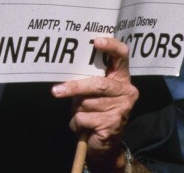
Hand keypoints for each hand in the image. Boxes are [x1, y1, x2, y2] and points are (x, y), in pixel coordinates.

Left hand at [51, 37, 136, 170]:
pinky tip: (84, 126)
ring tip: (81, 113)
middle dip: (75, 88)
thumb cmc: (95, 109)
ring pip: (87, 102)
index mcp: (121, 77)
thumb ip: (86, 78)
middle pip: (98, 84)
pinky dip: (77, 122)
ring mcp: (123, 108)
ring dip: (76, 109)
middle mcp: (127, 91)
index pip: (122, 56)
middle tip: (56, 91)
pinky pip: (84, 118)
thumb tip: (63, 67)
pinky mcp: (114, 124)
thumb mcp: (91, 91)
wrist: (106, 143)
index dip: (111, 46)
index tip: (96, 41)